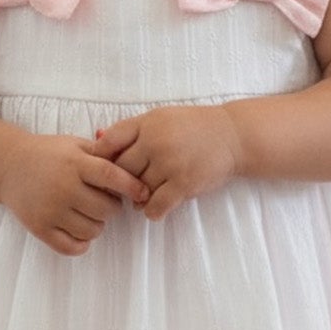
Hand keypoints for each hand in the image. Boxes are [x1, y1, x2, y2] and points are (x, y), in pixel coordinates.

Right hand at [0, 134, 149, 255]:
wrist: (7, 166)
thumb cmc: (47, 154)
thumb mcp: (74, 145)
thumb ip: (102, 153)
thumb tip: (134, 161)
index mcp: (74, 163)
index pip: (111, 177)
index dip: (132, 186)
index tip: (142, 193)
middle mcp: (63, 187)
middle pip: (107, 209)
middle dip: (112, 207)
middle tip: (103, 200)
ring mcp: (50, 210)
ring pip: (93, 231)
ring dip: (97, 225)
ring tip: (88, 213)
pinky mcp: (39, 228)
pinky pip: (71, 247)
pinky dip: (81, 243)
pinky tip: (79, 231)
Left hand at [89, 106, 241, 220]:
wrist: (233, 135)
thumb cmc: (194, 126)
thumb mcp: (161, 118)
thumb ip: (132, 130)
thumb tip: (97, 138)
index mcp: (148, 123)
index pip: (109, 142)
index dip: (102, 159)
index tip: (105, 169)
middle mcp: (156, 142)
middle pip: (121, 170)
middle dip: (121, 182)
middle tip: (124, 188)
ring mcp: (170, 163)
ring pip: (137, 189)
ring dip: (138, 198)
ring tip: (144, 196)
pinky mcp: (184, 183)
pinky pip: (155, 206)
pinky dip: (152, 211)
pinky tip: (155, 207)